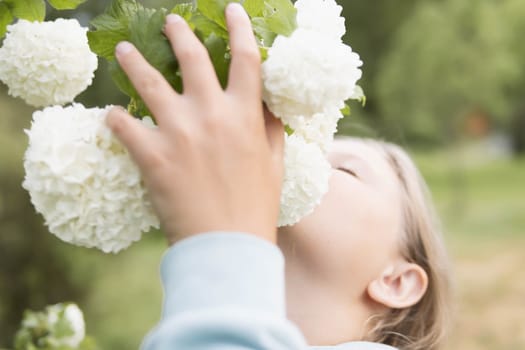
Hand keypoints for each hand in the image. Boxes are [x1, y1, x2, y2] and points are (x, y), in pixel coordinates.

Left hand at [105, 3, 283, 244]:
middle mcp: (211, 115)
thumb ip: (271, 130)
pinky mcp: (152, 156)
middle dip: (179, 32)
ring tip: (125, 50)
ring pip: (149, 82)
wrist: (227, 246)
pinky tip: (109, 116)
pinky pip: (123, 126)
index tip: (231, 10)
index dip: (239, 29)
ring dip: (134, 61)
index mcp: (245, 116)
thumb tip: (268, 106)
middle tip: (169, 20)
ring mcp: (179, 132)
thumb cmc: (255, 206)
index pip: (246, 59)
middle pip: (193, 58)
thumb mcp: (274, 165)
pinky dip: (114, 119)